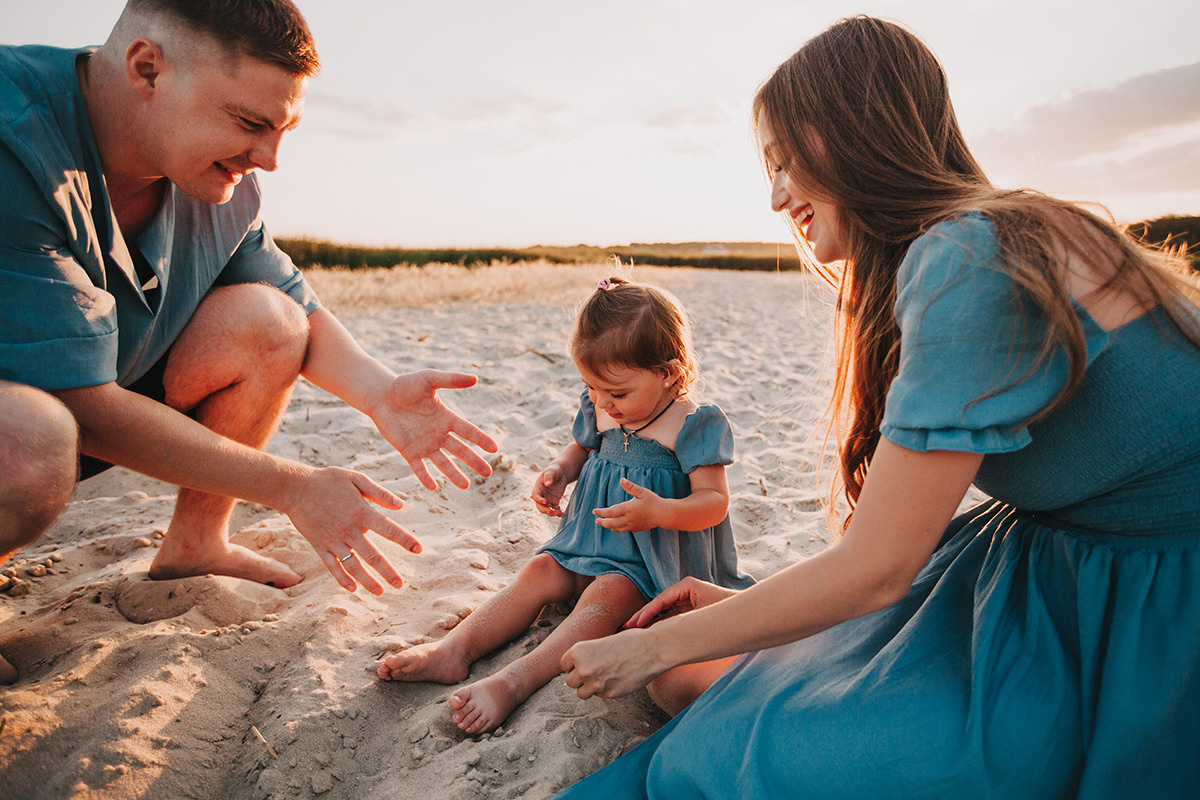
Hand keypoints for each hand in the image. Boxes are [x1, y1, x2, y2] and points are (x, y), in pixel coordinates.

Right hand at [282, 465, 421, 593]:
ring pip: (353, 566)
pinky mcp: (320, 546)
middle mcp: (349, 530)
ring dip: (367, 581)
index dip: (405, 540)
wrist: (295, 487)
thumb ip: (379, 493)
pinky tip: (352, 589)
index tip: (419, 549)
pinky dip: (342, 578)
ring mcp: (333, 540)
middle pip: (372, 556)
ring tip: (381, 592)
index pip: (389, 529)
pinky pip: (332, 566)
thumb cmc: (329, 480)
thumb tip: (401, 505)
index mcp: (361, 512)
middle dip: (388, 572)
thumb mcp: (357, 479)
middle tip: (400, 585)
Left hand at [370, 370, 498, 489]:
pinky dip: (426, 477)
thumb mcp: (429, 379)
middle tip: (488, 474)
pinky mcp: (408, 451)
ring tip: (466, 487)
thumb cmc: (405, 385)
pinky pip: (419, 467)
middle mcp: (439, 434)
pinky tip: (433, 487)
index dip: (481, 439)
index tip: (495, 449)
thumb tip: (475, 378)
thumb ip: (451, 379)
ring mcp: (424, 444)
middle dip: (474, 462)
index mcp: (446, 418)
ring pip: (443, 463)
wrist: (381, 396)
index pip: (468, 431)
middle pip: (460, 450)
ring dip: (454, 474)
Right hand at [532, 463, 568, 516]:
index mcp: (538, 487)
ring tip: (559, 514)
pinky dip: (558, 513)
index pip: (535, 495)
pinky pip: (554, 509)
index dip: (539, 499)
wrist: (561, 473)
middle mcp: (541, 495)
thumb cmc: (554, 470)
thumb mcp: (551, 471)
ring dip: (552, 513)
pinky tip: (562, 514)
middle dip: (544, 509)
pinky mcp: (554, 502)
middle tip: (551, 511)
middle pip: (539, 505)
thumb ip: (549, 477)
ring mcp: (547, 499)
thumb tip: (548, 484)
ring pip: (547, 509)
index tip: (546, 501)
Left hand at [561, 627, 665, 699]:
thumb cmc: (629, 641)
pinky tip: (616, 678)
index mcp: (578, 651)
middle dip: (580, 677)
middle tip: (594, 670)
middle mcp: (583, 668)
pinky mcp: (609, 694)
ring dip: (589, 687)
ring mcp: (596, 684)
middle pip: (569, 681)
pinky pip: (598, 696)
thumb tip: (576, 669)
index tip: (584, 662)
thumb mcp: (601, 641)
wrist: (651, 649)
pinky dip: (604, 690)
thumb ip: (586, 656)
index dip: (573, 664)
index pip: (563, 665)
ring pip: (581, 693)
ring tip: (602, 676)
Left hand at [593, 477, 662, 531]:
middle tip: (596, 520)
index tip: (594, 511)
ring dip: (609, 526)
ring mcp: (633, 525)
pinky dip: (617, 528)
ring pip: (617, 528)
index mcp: (629, 509)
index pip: (611, 512)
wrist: (664, 514)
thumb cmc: (653, 501)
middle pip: (611, 523)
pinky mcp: (637, 529)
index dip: (601, 512)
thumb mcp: (642, 492)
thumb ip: (630, 486)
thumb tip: (621, 480)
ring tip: (604, 523)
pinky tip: (616, 525)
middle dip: (602, 522)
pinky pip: (624, 530)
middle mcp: (629, 519)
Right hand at [625, 576, 737, 628]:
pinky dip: (659, 625)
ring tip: (632, 632)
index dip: (647, 613)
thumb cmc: (727, 611)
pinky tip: (647, 634)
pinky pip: (669, 617)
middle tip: (626, 627)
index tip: (636, 625)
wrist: (746, 614)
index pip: (661, 600)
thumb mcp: (704, 616)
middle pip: (658, 605)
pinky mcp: (687, 609)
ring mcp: (685, 600)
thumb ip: (683, 621)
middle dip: (642, 617)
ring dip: (648, 622)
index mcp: (686, 586)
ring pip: (662, 612)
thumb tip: (664, 632)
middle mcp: (683, 591)